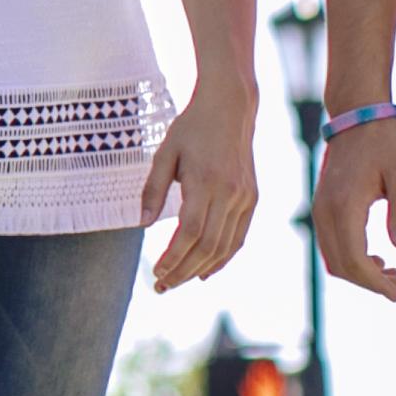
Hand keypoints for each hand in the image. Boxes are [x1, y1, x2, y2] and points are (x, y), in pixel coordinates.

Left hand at [139, 87, 259, 292]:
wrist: (231, 108)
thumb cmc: (191, 128)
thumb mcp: (165, 153)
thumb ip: (153, 189)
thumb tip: (143, 224)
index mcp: (206, 182)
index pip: (189, 232)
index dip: (173, 257)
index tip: (155, 272)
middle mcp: (230, 194)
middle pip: (207, 246)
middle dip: (183, 271)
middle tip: (161, 287)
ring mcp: (245, 197)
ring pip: (225, 246)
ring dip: (201, 269)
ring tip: (177, 282)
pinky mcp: (252, 198)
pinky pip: (239, 237)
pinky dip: (222, 257)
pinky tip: (204, 269)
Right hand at [314, 114, 395, 300]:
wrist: (357, 115)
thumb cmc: (385, 142)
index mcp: (344, 207)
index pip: (355, 260)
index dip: (376, 283)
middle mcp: (325, 212)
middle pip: (341, 265)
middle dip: (371, 283)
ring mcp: (320, 209)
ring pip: (333, 257)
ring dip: (361, 273)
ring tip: (394, 274)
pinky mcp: (323, 206)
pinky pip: (331, 244)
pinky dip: (352, 258)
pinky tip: (377, 256)